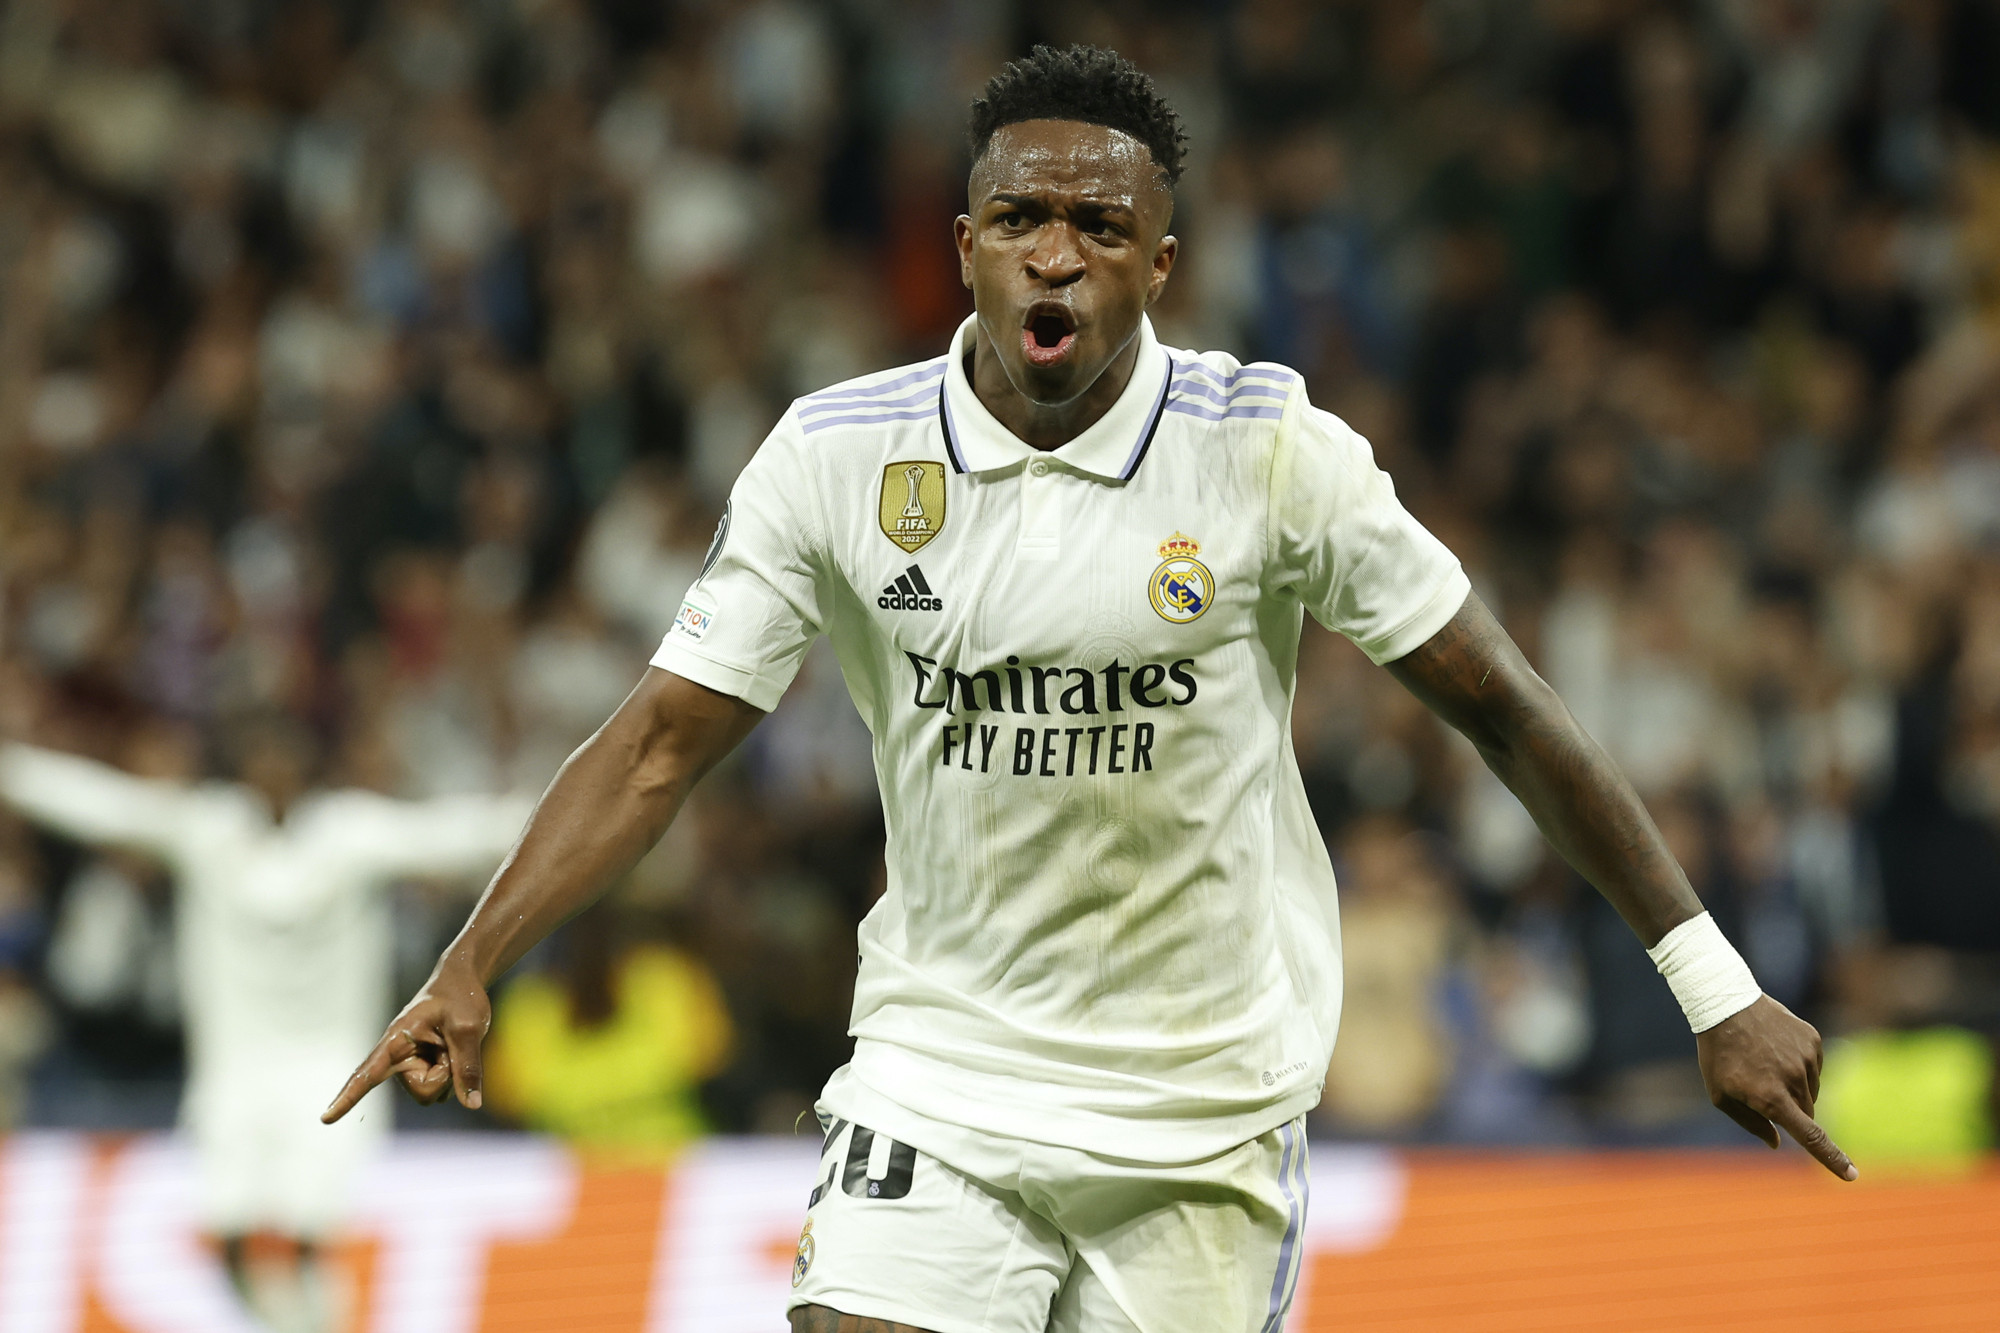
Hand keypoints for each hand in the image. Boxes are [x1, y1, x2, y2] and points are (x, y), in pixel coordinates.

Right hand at [322, 956, 490, 1122]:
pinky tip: (453, 1052)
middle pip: (422, 1092)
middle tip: (453, 1044)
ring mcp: (411, 1067)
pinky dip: (454, 1076)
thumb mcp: (469, 1028)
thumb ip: (468, 1066)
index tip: (325, 1119)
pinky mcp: (423, 1072)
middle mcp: (398, 1058)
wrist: (463, 984)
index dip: (347, 1098)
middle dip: (445, 1076)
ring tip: (451, 1044)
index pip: (367, 1073)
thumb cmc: (460, 998)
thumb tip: (471, 1104)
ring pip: (433, 1095)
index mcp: (396, 1041)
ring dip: (450, 1075)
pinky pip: (442, 1092)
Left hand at [1696, 995, 1855, 1180]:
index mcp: (1771, 1098)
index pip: (1810, 1136)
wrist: (1724, 1003)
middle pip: (1807, 1113)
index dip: (1832, 1158)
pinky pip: (1814, 1067)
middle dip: (1790, 1111)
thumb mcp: (1720, 1094)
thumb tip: (1777, 1143)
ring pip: (1812, 1090)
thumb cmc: (1718, 1054)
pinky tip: (1775, 1049)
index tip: (1852, 1175)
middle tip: (1761, 1088)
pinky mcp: (1812, 1040)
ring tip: (1764, 1063)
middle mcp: (1794, 1079)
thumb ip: (1751, 1123)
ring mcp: (1806, 1058)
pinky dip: (1799, 1065)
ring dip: (1794, 1087)